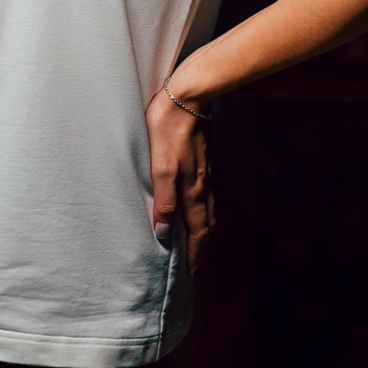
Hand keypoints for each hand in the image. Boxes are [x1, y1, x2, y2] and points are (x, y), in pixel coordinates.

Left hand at [145, 86, 213, 273]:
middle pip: (206, 224)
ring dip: (201, 229)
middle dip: (200, 246)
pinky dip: (200, 209)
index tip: (190, 272)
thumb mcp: (160, 165)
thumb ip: (163, 198)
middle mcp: (203, 184)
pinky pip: (204, 193)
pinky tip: (191, 205)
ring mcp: (205, 171)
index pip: (197, 231)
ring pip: (207, 209)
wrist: (188, 95)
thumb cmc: (167, 128)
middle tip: (192, 263)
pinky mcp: (202, 159)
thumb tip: (163, 230)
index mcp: (193, 189)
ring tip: (191, 241)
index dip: (194, 253)